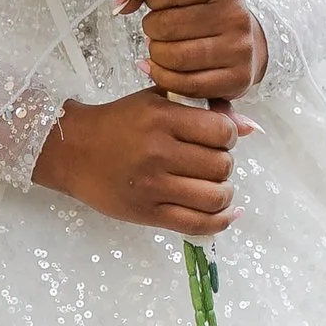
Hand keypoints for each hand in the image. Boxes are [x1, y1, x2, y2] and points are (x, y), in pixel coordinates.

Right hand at [32, 88, 249, 235]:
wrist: (72, 150)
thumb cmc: (118, 122)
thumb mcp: (157, 101)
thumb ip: (203, 108)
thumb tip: (253, 127)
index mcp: (161, 118)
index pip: (222, 131)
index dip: (229, 135)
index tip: (217, 137)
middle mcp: (158, 152)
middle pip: (222, 165)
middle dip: (224, 163)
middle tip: (209, 161)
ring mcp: (152, 186)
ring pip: (215, 196)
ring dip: (223, 192)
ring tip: (212, 185)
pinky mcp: (147, 213)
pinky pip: (197, 224)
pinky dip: (220, 221)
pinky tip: (226, 212)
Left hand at [135, 0, 267, 101]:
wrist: (245, 44)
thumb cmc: (207, 14)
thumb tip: (120, 4)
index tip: (156, 4)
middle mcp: (235, 14)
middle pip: (167, 25)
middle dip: (152, 29)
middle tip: (157, 31)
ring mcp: (239, 48)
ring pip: (174, 57)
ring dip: (157, 55)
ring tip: (161, 48)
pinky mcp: (236, 78)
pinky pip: (185, 84)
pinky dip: (164, 78)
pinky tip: (161, 69)